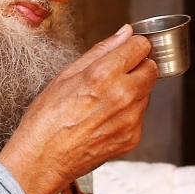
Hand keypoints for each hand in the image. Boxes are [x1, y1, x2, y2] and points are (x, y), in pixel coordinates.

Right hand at [0, 26, 156, 193]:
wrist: (43, 160)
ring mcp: (130, 119)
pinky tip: (103, 120)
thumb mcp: (66, 75)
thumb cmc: (46, 119)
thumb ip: (101, 51)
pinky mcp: (132, 138)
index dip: (132, 47)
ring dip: (133, 91)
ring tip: (103, 102)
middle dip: (138, 67)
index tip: (125, 52)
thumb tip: (124, 33)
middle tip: (116, 76)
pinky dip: (127, 114)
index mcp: (104, 74)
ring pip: (146, 93)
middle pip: (152, 69)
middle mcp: (122, 96)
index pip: (141, 46)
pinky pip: (139, 117)